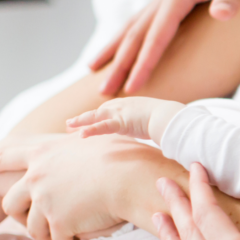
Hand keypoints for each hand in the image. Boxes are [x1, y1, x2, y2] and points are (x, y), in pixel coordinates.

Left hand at [0, 134, 152, 239]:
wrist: (131, 177)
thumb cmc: (124, 154)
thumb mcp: (94, 139)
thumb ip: (78, 139)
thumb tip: (78, 129)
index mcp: (44, 152)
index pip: (5, 156)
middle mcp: (38, 176)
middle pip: (12, 201)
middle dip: (15, 216)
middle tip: (18, 224)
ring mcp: (46, 200)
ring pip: (33, 227)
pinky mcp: (60, 222)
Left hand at [67, 97, 184, 144]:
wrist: (171, 117)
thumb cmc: (168, 119)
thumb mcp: (155, 120)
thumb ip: (150, 125)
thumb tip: (156, 133)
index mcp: (129, 105)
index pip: (108, 111)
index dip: (95, 117)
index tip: (86, 123)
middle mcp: (121, 106)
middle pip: (98, 112)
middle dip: (83, 119)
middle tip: (70, 125)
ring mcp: (120, 112)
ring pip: (95, 117)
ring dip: (80, 122)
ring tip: (68, 126)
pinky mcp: (121, 122)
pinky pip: (102, 127)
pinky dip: (91, 130)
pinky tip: (80, 135)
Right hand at [90, 0, 239, 96]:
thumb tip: (222, 14)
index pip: (157, 35)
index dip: (145, 62)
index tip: (133, 88)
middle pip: (135, 34)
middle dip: (119, 64)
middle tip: (102, 93)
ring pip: (133, 26)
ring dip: (114, 51)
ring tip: (94, 71)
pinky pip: (143, 22)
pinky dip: (128, 37)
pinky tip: (121, 49)